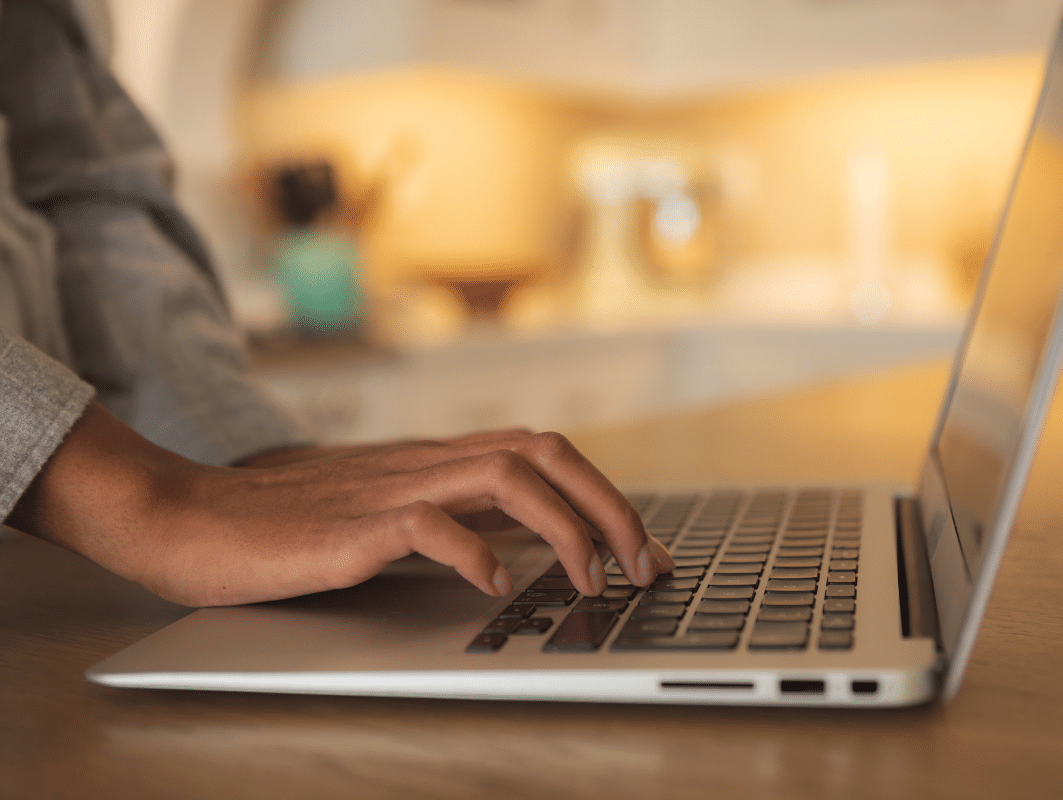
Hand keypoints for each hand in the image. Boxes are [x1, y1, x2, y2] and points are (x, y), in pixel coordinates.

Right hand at [7, 403, 673, 606]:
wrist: (191, 516)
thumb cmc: (285, 523)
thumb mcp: (385, 510)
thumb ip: (448, 513)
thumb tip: (519, 544)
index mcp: (435, 459)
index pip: (542, 452)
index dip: (603, 494)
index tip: (638, 547)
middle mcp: (425, 461)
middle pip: (545, 452)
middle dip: (610, 506)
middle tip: (644, 564)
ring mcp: (392, 487)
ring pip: (508, 476)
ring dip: (566, 529)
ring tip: (591, 579)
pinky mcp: (353, 525)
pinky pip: (431, 524)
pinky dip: (476, 552)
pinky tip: (494, 585)